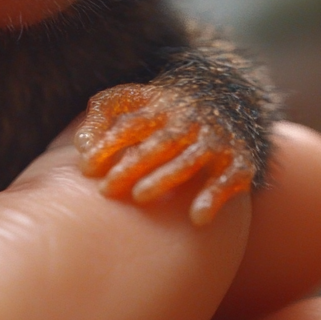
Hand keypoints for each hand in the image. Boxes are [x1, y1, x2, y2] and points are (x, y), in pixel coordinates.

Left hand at [76, 83, 254, 223]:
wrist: (228, 100)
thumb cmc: (163, 110)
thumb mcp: (132, 101)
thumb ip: (103, 117)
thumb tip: (80, 143)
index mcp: (160, 106)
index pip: (131, 124)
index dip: (108, 144)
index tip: (85, 167)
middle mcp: (189, 121)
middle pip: (159, 142)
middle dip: (133, 165)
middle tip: (106, 189)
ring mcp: (215, 141)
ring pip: (190, 160)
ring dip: (166, 178)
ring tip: (140, 196)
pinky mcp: (240, 162)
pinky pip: (229, 180)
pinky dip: (214, 197)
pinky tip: (196, 218)